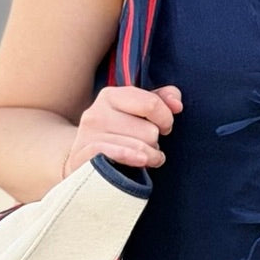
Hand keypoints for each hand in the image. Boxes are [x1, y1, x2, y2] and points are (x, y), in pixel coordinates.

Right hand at [61, 84, 182, 178]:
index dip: (166, 119)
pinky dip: (134, 160)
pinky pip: (119, 155)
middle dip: (155, 142)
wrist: (82, 161)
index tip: (164, 127)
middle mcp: (97, 112)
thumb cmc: (117, 135)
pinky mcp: (86, 156)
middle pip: (149, 130)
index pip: (152, 104)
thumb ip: (160, 100)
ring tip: (147, 158)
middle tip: (148, 146)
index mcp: (111, 96)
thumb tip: (177, 103)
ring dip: (151, 157)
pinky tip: (141, 163)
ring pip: (140, 147)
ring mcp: (89, 135)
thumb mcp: (136, 113)